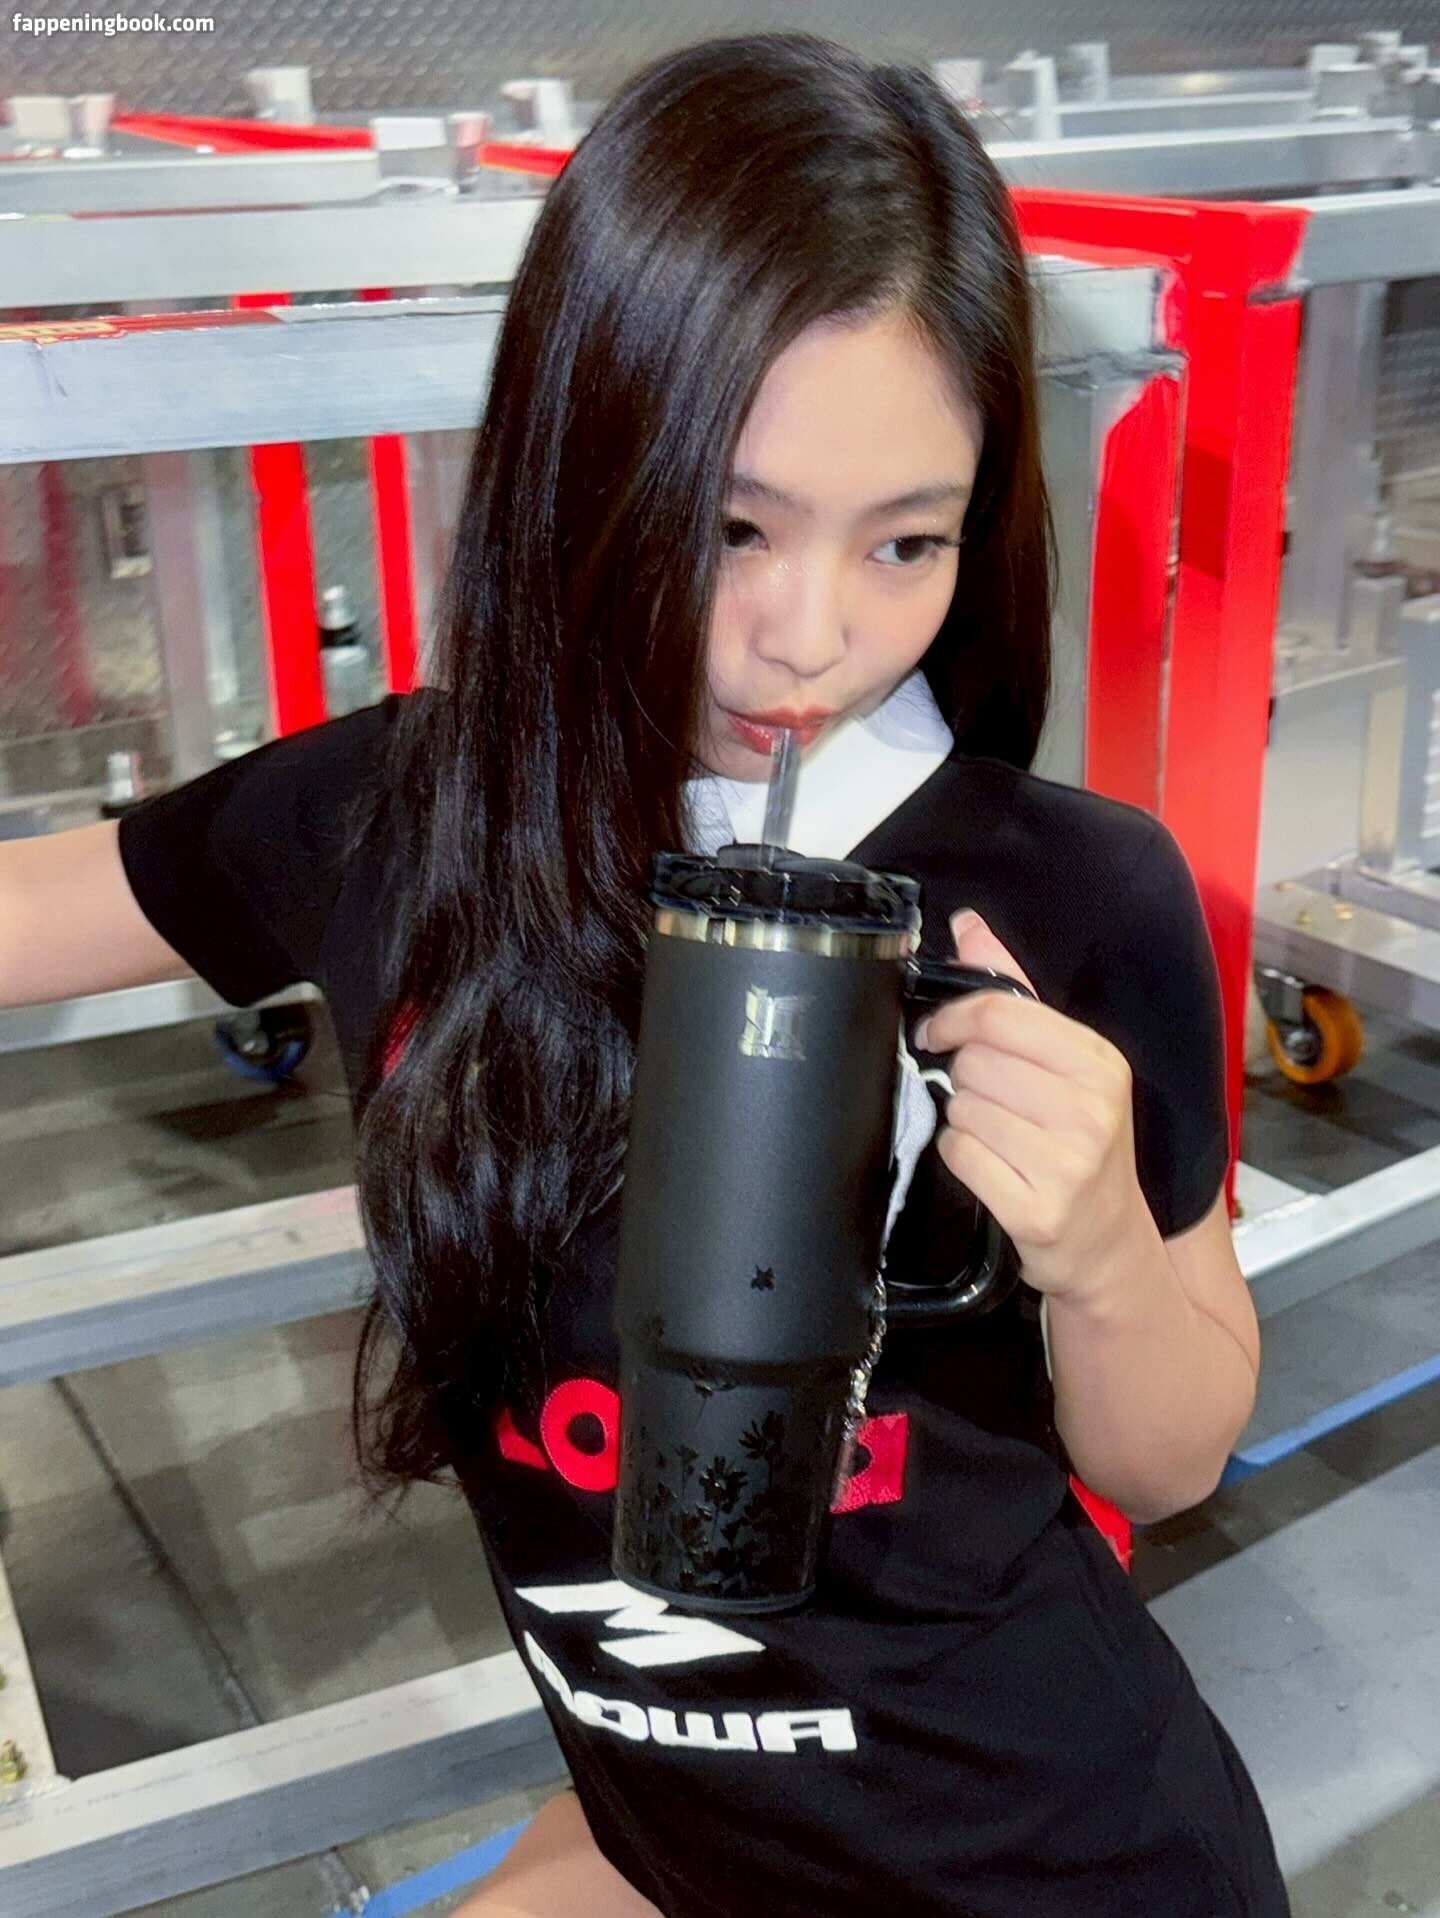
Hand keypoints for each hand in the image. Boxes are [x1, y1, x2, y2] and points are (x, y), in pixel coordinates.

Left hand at [913, 910, 1151, 1301]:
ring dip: (965, 1122)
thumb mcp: (1068, 1063)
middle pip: (973, 1062)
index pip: (999, 1012)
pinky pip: (959, 1155)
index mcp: (1099, 1061)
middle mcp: (1090, 1109)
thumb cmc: (1083, 1146)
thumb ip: (1015, 990)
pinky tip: (993, 1168)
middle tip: (997, 1106)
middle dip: (966, 1081)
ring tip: (1002, 1140)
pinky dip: (962, 1159)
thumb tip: (968, 924)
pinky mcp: (1037, 1209)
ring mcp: (1067, 1163)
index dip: (952, 1018)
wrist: (1109, 1244)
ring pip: (962, 1109)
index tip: (936, 1033)